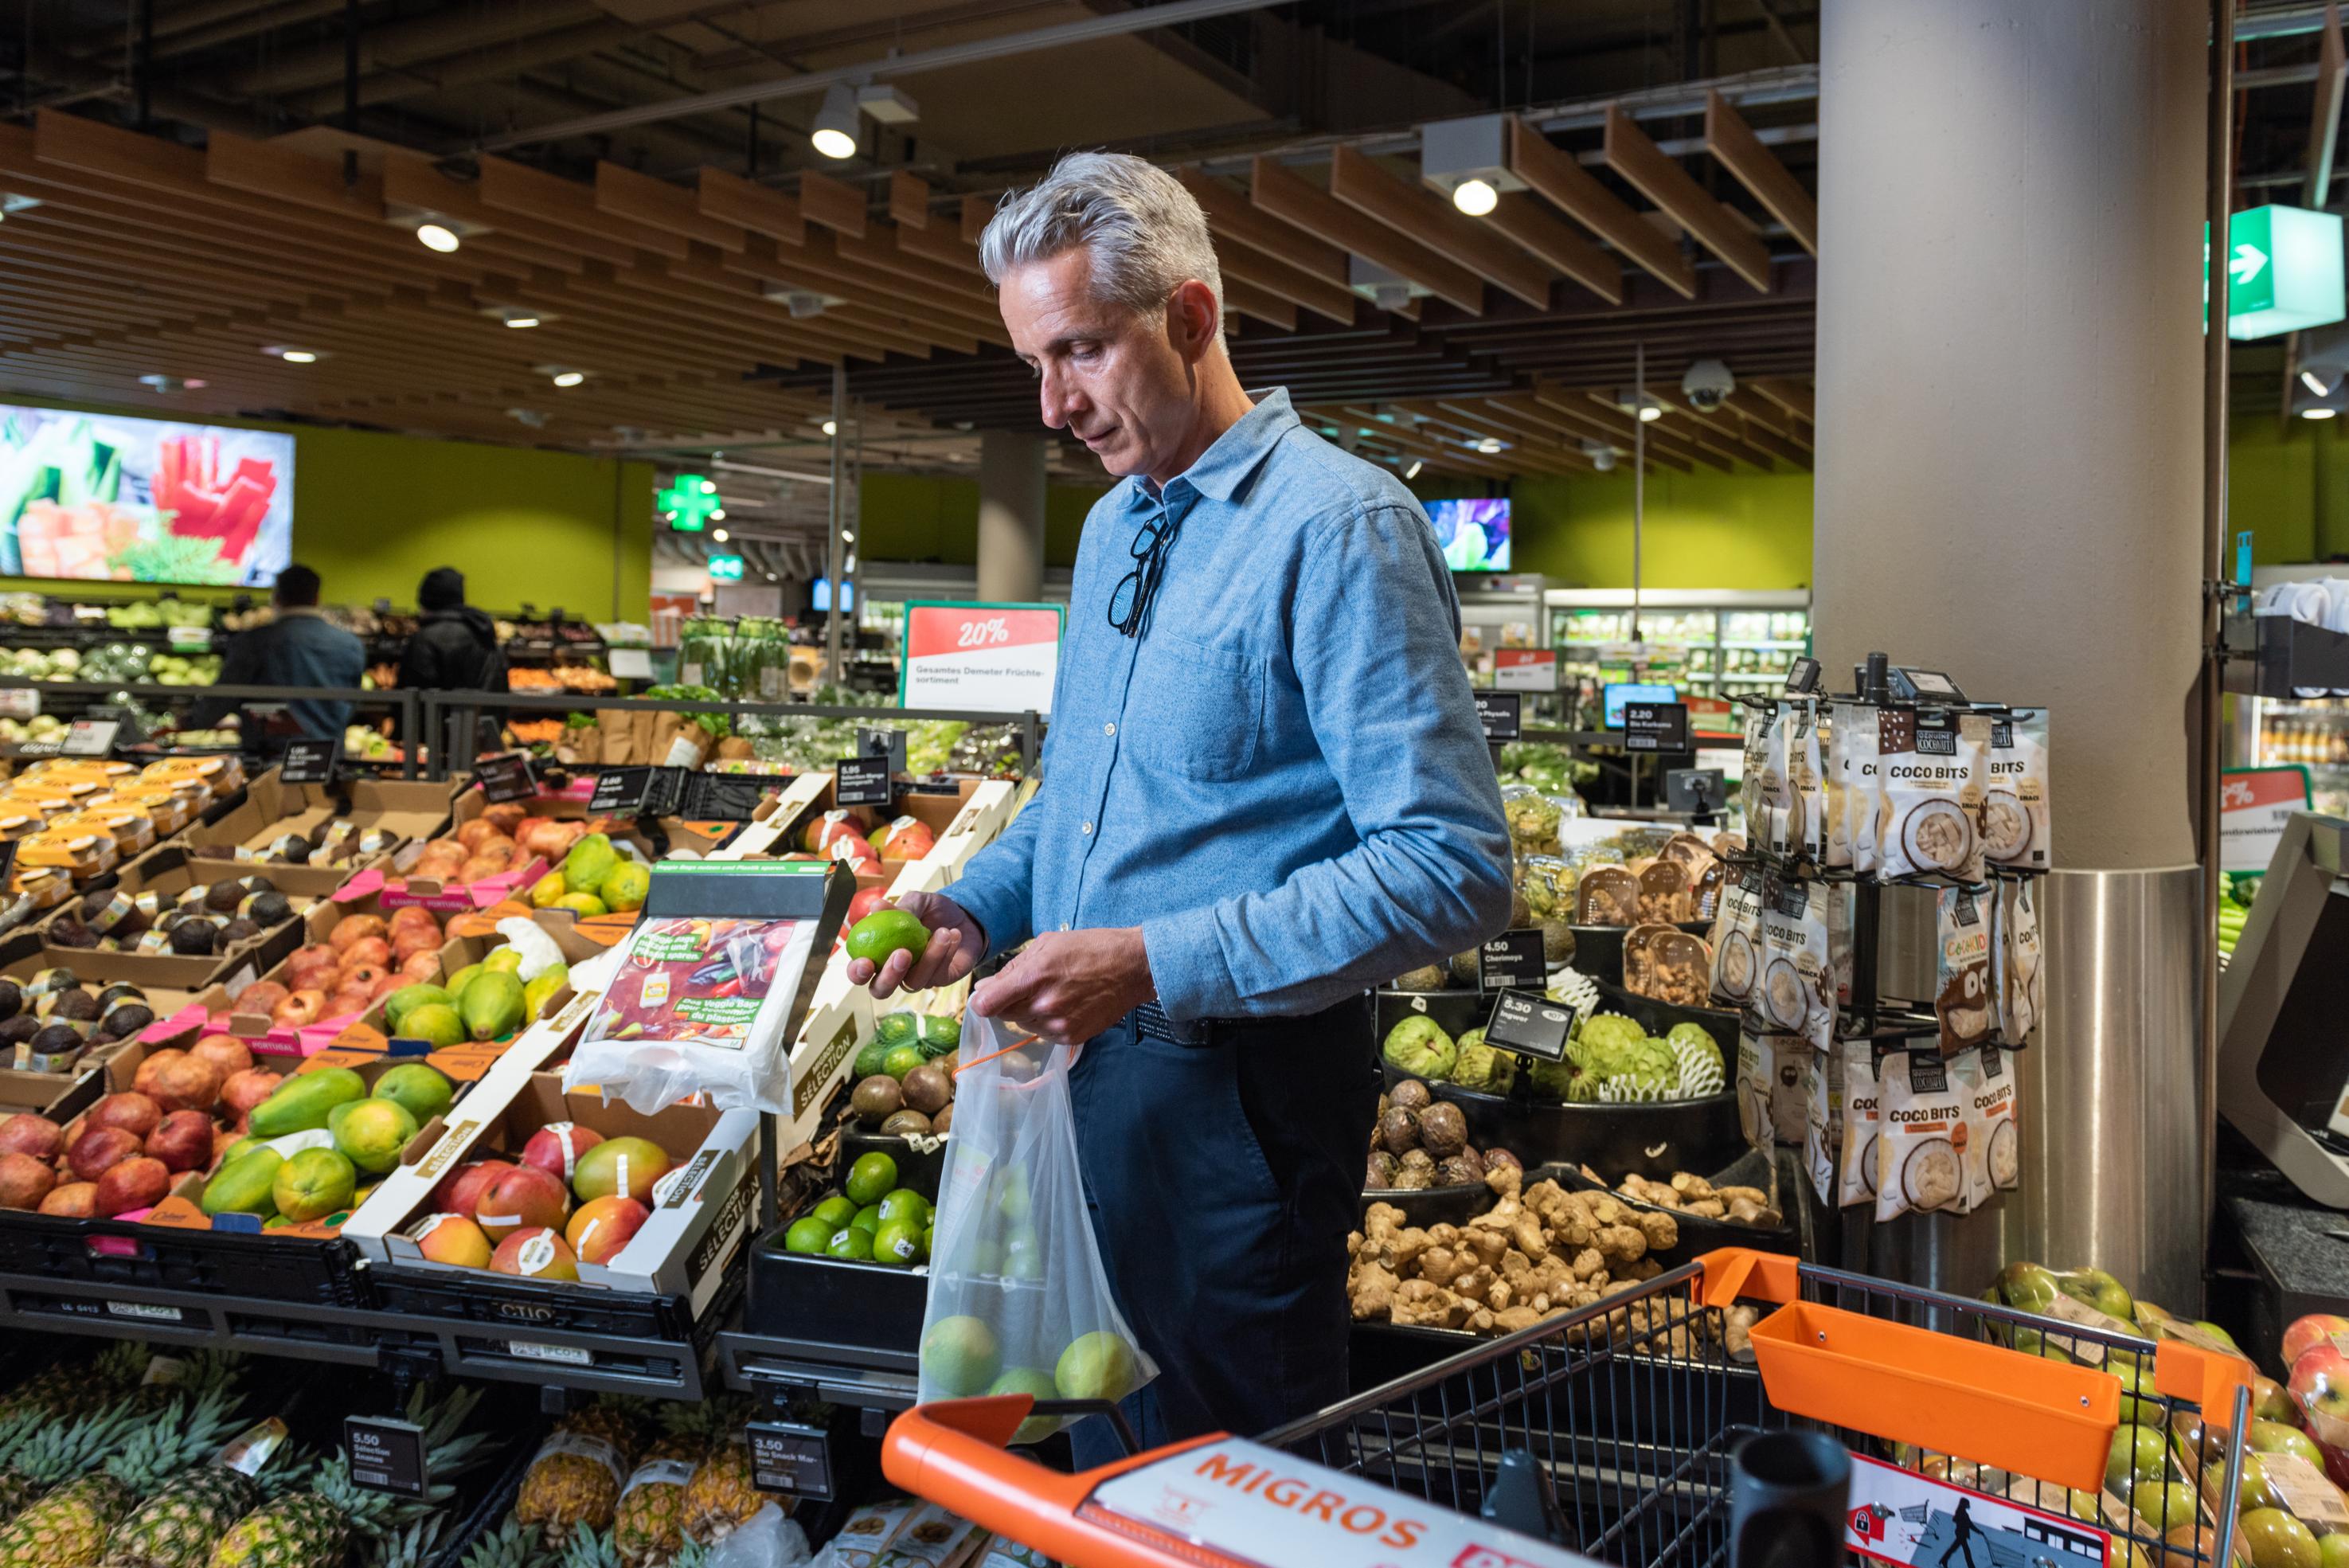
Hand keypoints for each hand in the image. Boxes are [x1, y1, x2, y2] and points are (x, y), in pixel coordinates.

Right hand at [845, 890, 985, 998]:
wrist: (964, 916)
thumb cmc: (932, 910)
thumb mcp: (917, 902)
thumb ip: (899, 908)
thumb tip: (876, 907)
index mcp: (879, 954)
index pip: (861, 971)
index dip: (857, 972)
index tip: (864, 962)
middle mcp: (895, 972)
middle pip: (881, 990)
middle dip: (888, 977)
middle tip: (902, 953)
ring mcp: (918, 978)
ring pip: (914, 982)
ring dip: (929, 957)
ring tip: (942, 931)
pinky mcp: (941, 980)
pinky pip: (939, 973)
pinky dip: (946, 952)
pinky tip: (953, 934)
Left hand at [974, 926, 1154, 1045]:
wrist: (1131, 968)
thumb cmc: (1089, 948)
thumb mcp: (1047, 944)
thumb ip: (1012, 968)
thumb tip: (983, 989)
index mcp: (1035, 976)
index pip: (988, 1004)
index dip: (982, 1001)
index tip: (986, 996)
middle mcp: (1044, 1005)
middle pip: (1004, 1014)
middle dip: (1009, 1001)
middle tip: (1032, 985)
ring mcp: (1058, 1025)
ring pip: (1023, 1024)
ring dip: (1029, 1012)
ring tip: (1053, 993)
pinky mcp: (1071, 1038)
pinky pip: (1044, 1034)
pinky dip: (1047, 1022)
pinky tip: (1065, 1004)